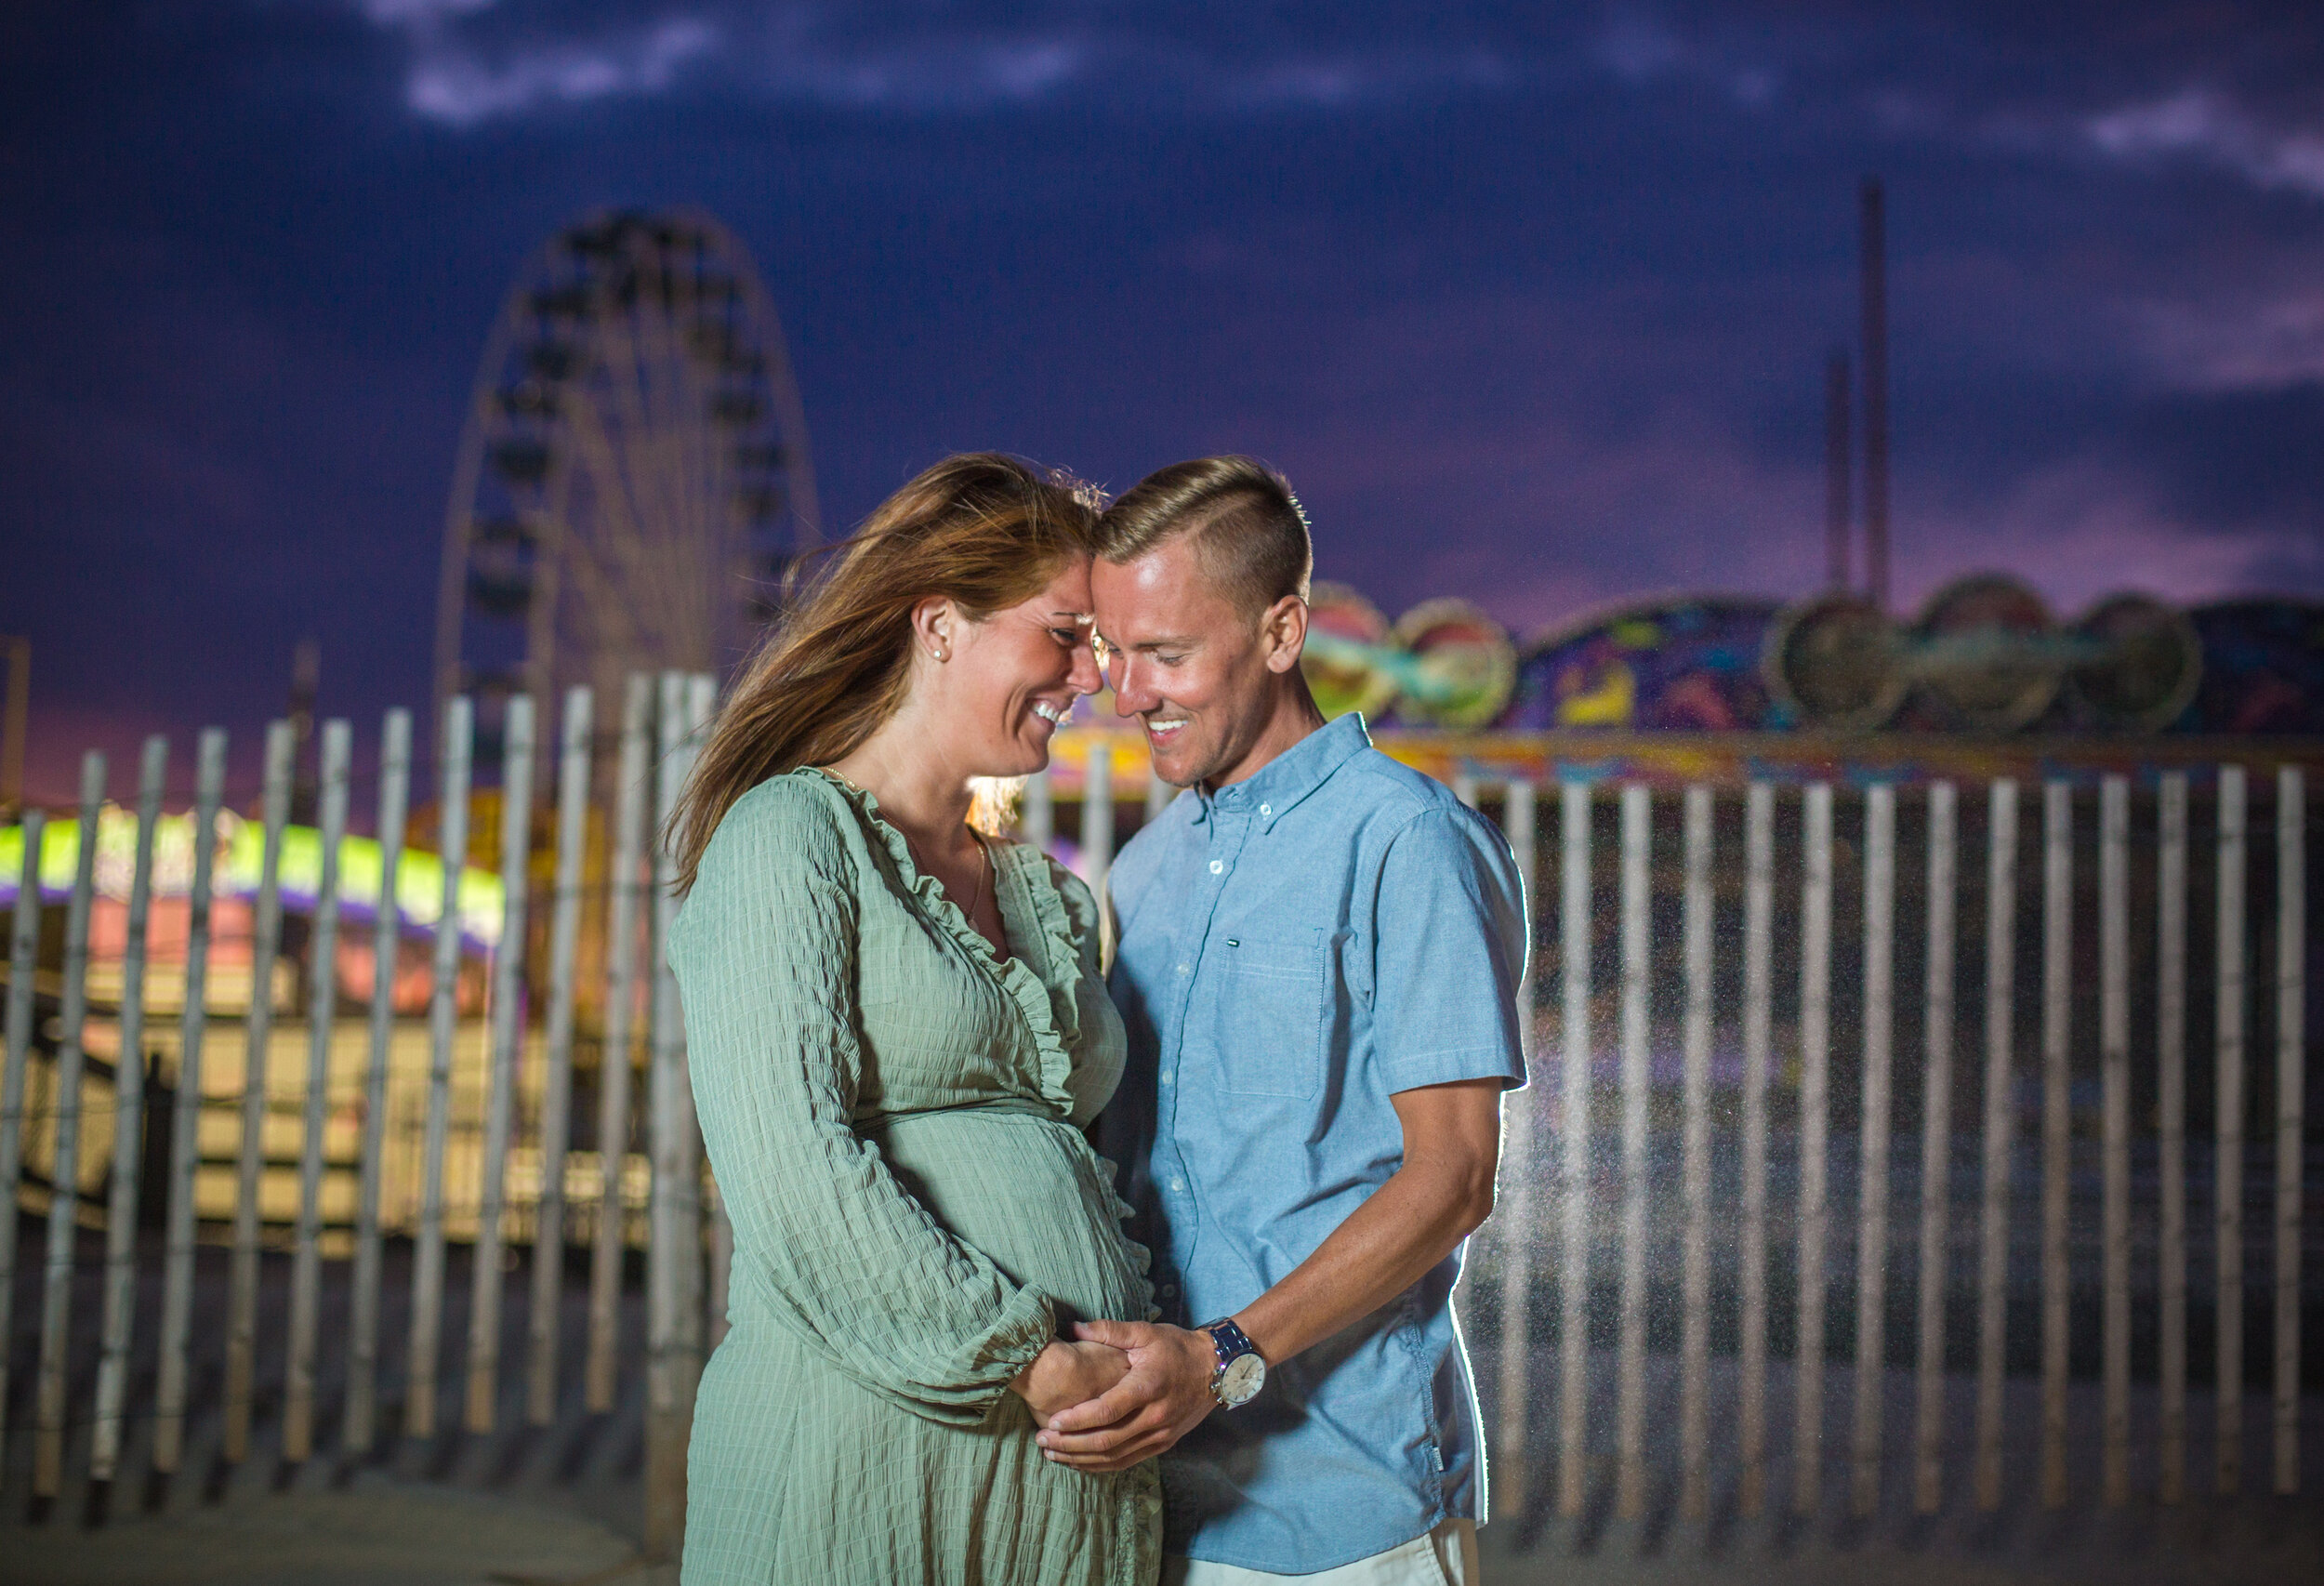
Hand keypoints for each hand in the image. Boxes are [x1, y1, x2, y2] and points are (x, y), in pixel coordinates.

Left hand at [1033, 1319, 1219, 1472]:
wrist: (1217, 1369)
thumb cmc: (1178, 1348)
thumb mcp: (1146, 1332)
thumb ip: (1109, 1331)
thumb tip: (1074, 1328)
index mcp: (1147, 1387)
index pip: (1106, 1411)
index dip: (1077, 1420)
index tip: (1052, 1422)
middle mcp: (1154, 1417)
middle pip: (1106, 1441)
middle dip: (1070, 1444)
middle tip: (1042, 1441)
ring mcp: (1160, 1435)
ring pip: (1114, 1457)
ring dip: (1081, 1459)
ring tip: (1053, 1454)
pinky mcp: (1163, 1444)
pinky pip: (1127, 1462)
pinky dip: (1100, 1465)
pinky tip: (1080, 1462)